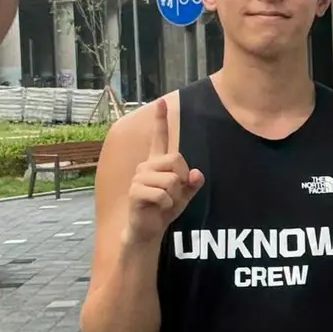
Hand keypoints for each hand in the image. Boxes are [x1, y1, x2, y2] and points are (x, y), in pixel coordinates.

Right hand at [127, 98, 203, 244]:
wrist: (148, 230)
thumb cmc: (165, 209)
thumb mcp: (184, 195)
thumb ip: (192, 183)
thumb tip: (197, 174)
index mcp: (157, 163)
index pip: (159, 138)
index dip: (161, 120)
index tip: (161, 101)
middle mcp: (146, 166)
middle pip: (176, 159)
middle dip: (183, 179)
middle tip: (174, 194)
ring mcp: (139, 177)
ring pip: (172, 179)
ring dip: (175, 196)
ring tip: (165, 203)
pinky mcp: (136, 191)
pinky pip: (163, 194)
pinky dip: (167, 204)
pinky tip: (158, 208)